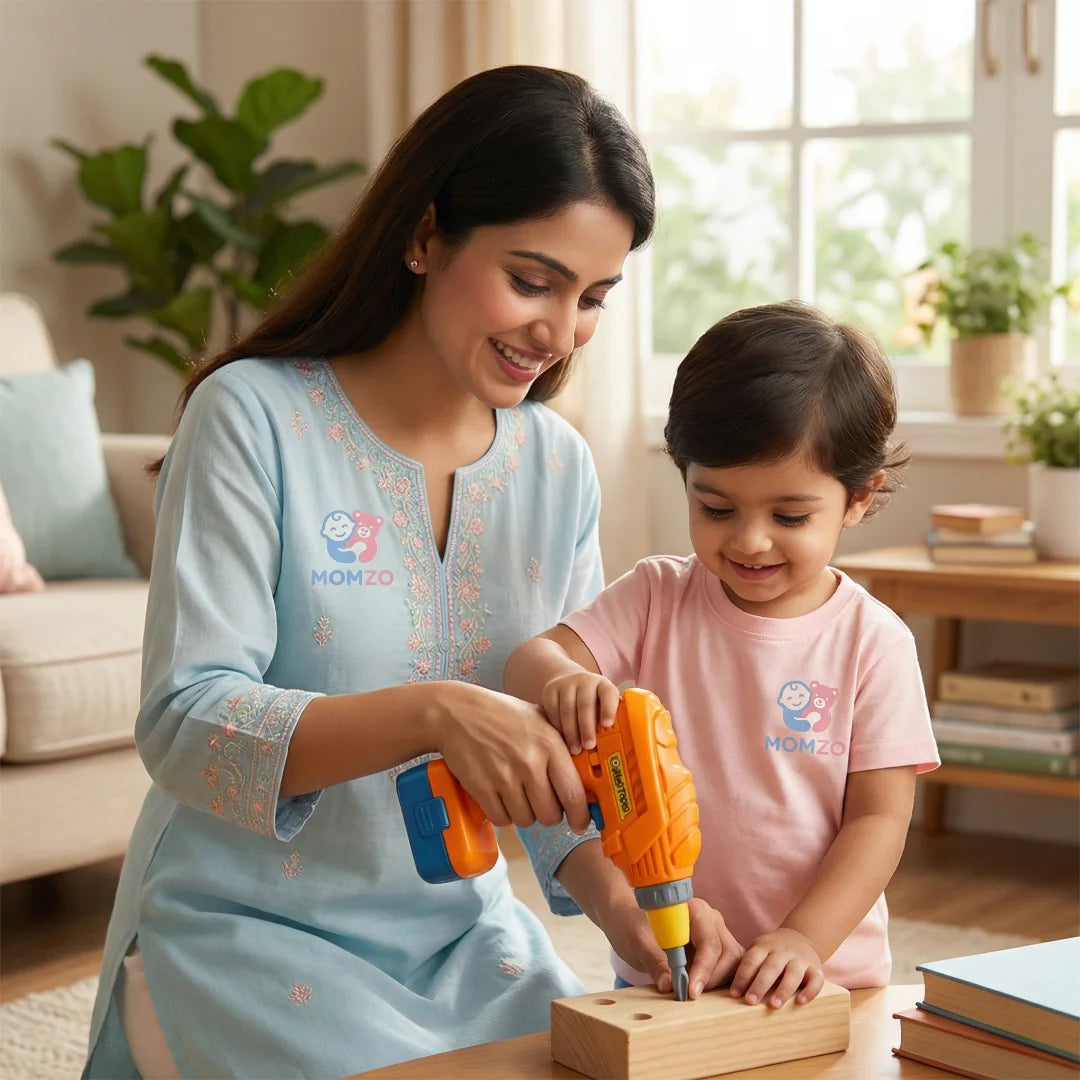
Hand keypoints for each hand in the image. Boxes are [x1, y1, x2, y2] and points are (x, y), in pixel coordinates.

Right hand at [436, 683, 590, 832]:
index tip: (580, 823)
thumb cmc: (502, 715)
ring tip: (518, 795)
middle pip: (550, 815)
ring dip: (525, 814)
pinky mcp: (481, 788)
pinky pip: (502, 819)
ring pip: (526, 820)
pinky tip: (501, 797)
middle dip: (548, 813)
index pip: (574, 794)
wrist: (457, 713)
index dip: (580, 816)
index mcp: (550, 745)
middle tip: (541, 802)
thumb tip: (584, 779)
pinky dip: (503, 814)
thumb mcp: (540, 719)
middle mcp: (530, 762)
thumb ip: (562, 745)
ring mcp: (504, 777)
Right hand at [541, 672, 620, 754]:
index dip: (608, 708)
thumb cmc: (593, 700)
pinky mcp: (550, 689)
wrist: (568, 680)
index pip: (608, 693)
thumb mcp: (604, 702)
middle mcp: (585, 681)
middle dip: (587, 727)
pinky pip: (553, 711)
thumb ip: (611, 715)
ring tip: (575, 749)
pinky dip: (557, 727)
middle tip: (589, 746)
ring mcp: (566, 683)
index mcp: (603, 684)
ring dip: (571, 732)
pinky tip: (562, 739)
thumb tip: (621, 741)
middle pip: (585, 704)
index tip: (607, 724)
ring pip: (567, 709)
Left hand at [601, 898, 742, 998]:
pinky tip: (700, 992)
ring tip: (692, 994)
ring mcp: (715, 935)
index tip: (691, 992)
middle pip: (728, 953)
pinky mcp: (714, 952)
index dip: (703, 969)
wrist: (627, 921)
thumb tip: (669, 985)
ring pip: (733, 963)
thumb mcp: (637, 942)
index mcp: (694, 910)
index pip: (709, 942)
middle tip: (690, 996)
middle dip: (713, 978)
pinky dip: (718, 984)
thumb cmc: (632, 925)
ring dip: (718, 982)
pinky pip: (727, 969)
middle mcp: (710, 921)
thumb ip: (654, 961)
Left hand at [729, 928, 823, 1007]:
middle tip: (750, 1001)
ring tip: (773, 1005)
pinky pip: (815, 979)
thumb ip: (747, 966)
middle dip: (760, 984)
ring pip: (792, 973)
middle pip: (770, 967)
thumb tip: (724, 986)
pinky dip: (810, 990)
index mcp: (764, 947)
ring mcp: (799, 959)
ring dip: (783, 989)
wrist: (800, 938)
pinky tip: (801, 1002)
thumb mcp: (758, 950)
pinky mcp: (815, 968)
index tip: (734, 994)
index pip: (751, 960)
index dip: (742, 977)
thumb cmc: (772, 952)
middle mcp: (782, 952)